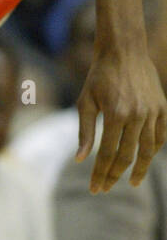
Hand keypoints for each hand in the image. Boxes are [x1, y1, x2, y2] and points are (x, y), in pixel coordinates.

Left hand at [76, 48, 166, 192]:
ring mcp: (153, 111)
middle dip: (115, 175)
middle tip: (106, 188)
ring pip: (148, 149)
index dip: (101, 174)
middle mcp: (137, 115)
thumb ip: (85, 132)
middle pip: (128, 156)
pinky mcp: (162, 107)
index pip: (108, 154)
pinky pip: (161, 135)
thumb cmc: (99, 76)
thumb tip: (81, 160)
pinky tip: (146, 159)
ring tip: (133, 182)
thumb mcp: (85, 102)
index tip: (95, 188)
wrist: (124, 50)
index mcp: (116, 115)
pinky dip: (154, 150)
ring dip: (140, 169)